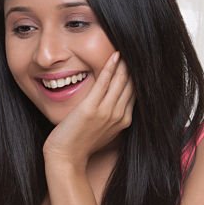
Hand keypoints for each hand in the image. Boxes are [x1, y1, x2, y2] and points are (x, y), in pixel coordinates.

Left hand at [43, 52, 133, 169]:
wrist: (66, 157)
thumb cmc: (81, 144)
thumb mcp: (102, 130)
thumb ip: (110, 116)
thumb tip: (113, 102)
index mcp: (123, 120)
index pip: (135, 92)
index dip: (137, 75)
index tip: (137, 61)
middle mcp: (119, 115)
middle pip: (132, 85)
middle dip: (134, 66)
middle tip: (137, 48)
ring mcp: (107, 112)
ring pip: (121, 81)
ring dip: (125, 63)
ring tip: (127, 47)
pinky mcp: (92, 109)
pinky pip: (104, 82)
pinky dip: (110, 67)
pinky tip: (115, 55)